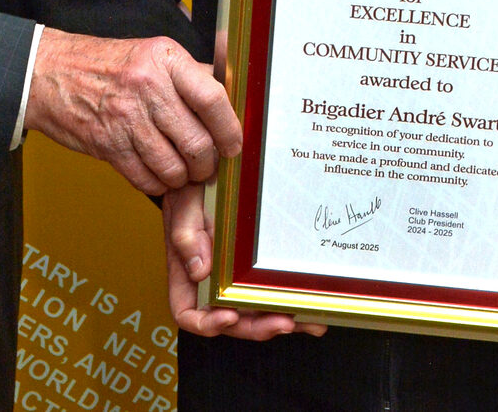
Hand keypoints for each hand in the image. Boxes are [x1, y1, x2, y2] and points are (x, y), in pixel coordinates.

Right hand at [26, 30, 241, 194]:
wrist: (50, 73)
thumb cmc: (106, 65)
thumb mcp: (151, 55)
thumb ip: (190, 75)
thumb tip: (229, 100)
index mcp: (164, 58)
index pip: (212, 97)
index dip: (229, 128)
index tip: (234, 144)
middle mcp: (147, 86)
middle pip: (197, 141)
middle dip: (208, 164)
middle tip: (207, 164)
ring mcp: (126, 118)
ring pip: (174, 167)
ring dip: (183, 178)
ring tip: (182, 169)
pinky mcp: (108, 146)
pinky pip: (147, 180)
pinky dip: (158, 184)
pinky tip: (157, 172)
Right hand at [164, 183, 327, 339]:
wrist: (212, 170)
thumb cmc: (192, 189)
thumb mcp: (184, 204)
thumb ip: (186, 235)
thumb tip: (200, 270)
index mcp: (187, 275)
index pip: (189, 314)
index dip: (209, 324)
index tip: (230, 315)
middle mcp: (212, 284)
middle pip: (232, 322)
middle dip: (258, 327)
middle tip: (283, 322)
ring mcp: (236, 280)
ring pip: (257, 314)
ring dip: (283, 322)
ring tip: (310, 322)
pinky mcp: (256, 270)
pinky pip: (272, 293)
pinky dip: (292, 304)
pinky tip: (313, 307)